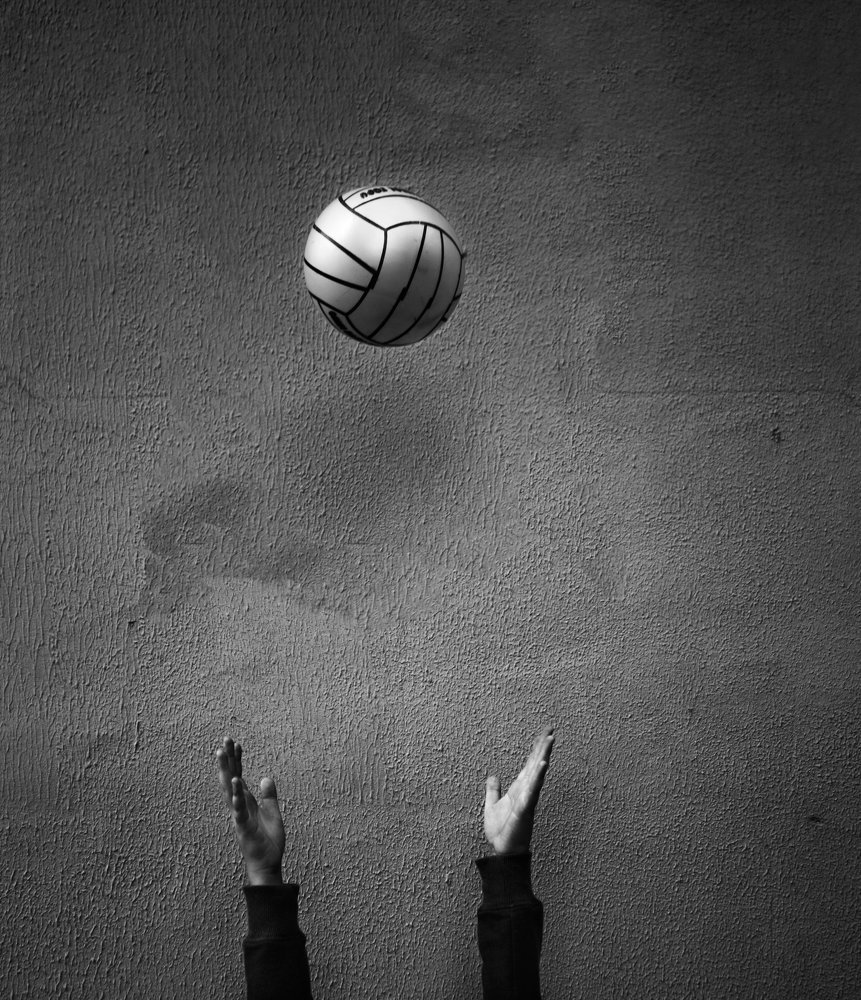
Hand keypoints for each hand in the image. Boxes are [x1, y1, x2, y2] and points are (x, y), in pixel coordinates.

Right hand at [216, 737, 284, 885]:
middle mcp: (239, 806)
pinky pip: (239, 809)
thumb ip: (269, 796)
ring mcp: (239, 815)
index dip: (237, 760)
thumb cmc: (267, 841)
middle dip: (227, 759)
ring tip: (222, 754)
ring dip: (226, 771)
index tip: (235, 743)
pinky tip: (236, 783)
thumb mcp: (272, 813)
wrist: (267, 864)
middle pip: (231, 777)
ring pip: (230, 790)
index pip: (239, 775)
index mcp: (246, 802)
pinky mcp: (243, 826)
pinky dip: (237, 796)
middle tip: (224, 740)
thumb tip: (267, 778)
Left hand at [484, 726, 554, 855]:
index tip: (544, 734)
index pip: (529, 764)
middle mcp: (526, 790)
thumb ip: (493, 790)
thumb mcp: (491, 806)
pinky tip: (543, 765)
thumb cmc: (500, 832)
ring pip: (537, 773)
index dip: (536, 748)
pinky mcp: (525, 807)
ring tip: (550, 740)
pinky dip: (537, 777)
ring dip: (543, 755)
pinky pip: (533, 789)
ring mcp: (527, 797)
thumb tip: (493, 776)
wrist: (502, 851)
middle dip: (543, 746)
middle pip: (536, 763)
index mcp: (519, 788)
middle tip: (551, 729)